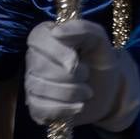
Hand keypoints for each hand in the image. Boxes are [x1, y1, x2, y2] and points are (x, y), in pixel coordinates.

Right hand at [24, 19, 139, 129]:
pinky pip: (41, 109)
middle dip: (69, 75)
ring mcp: (32, 85)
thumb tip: (56, 32)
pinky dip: (64, 109)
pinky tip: (78, 106)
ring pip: (40, 88)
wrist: (107, 93)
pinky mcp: (35, 107)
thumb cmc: (99, 62)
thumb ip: (83, 29)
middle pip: (39, 66)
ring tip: (87, 92)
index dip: (56, 51)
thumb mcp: (99, 41)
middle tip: (87, 75)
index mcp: (46, 38)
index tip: (75, 60)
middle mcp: (34, 60)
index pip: (37, 38)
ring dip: (71, 92)